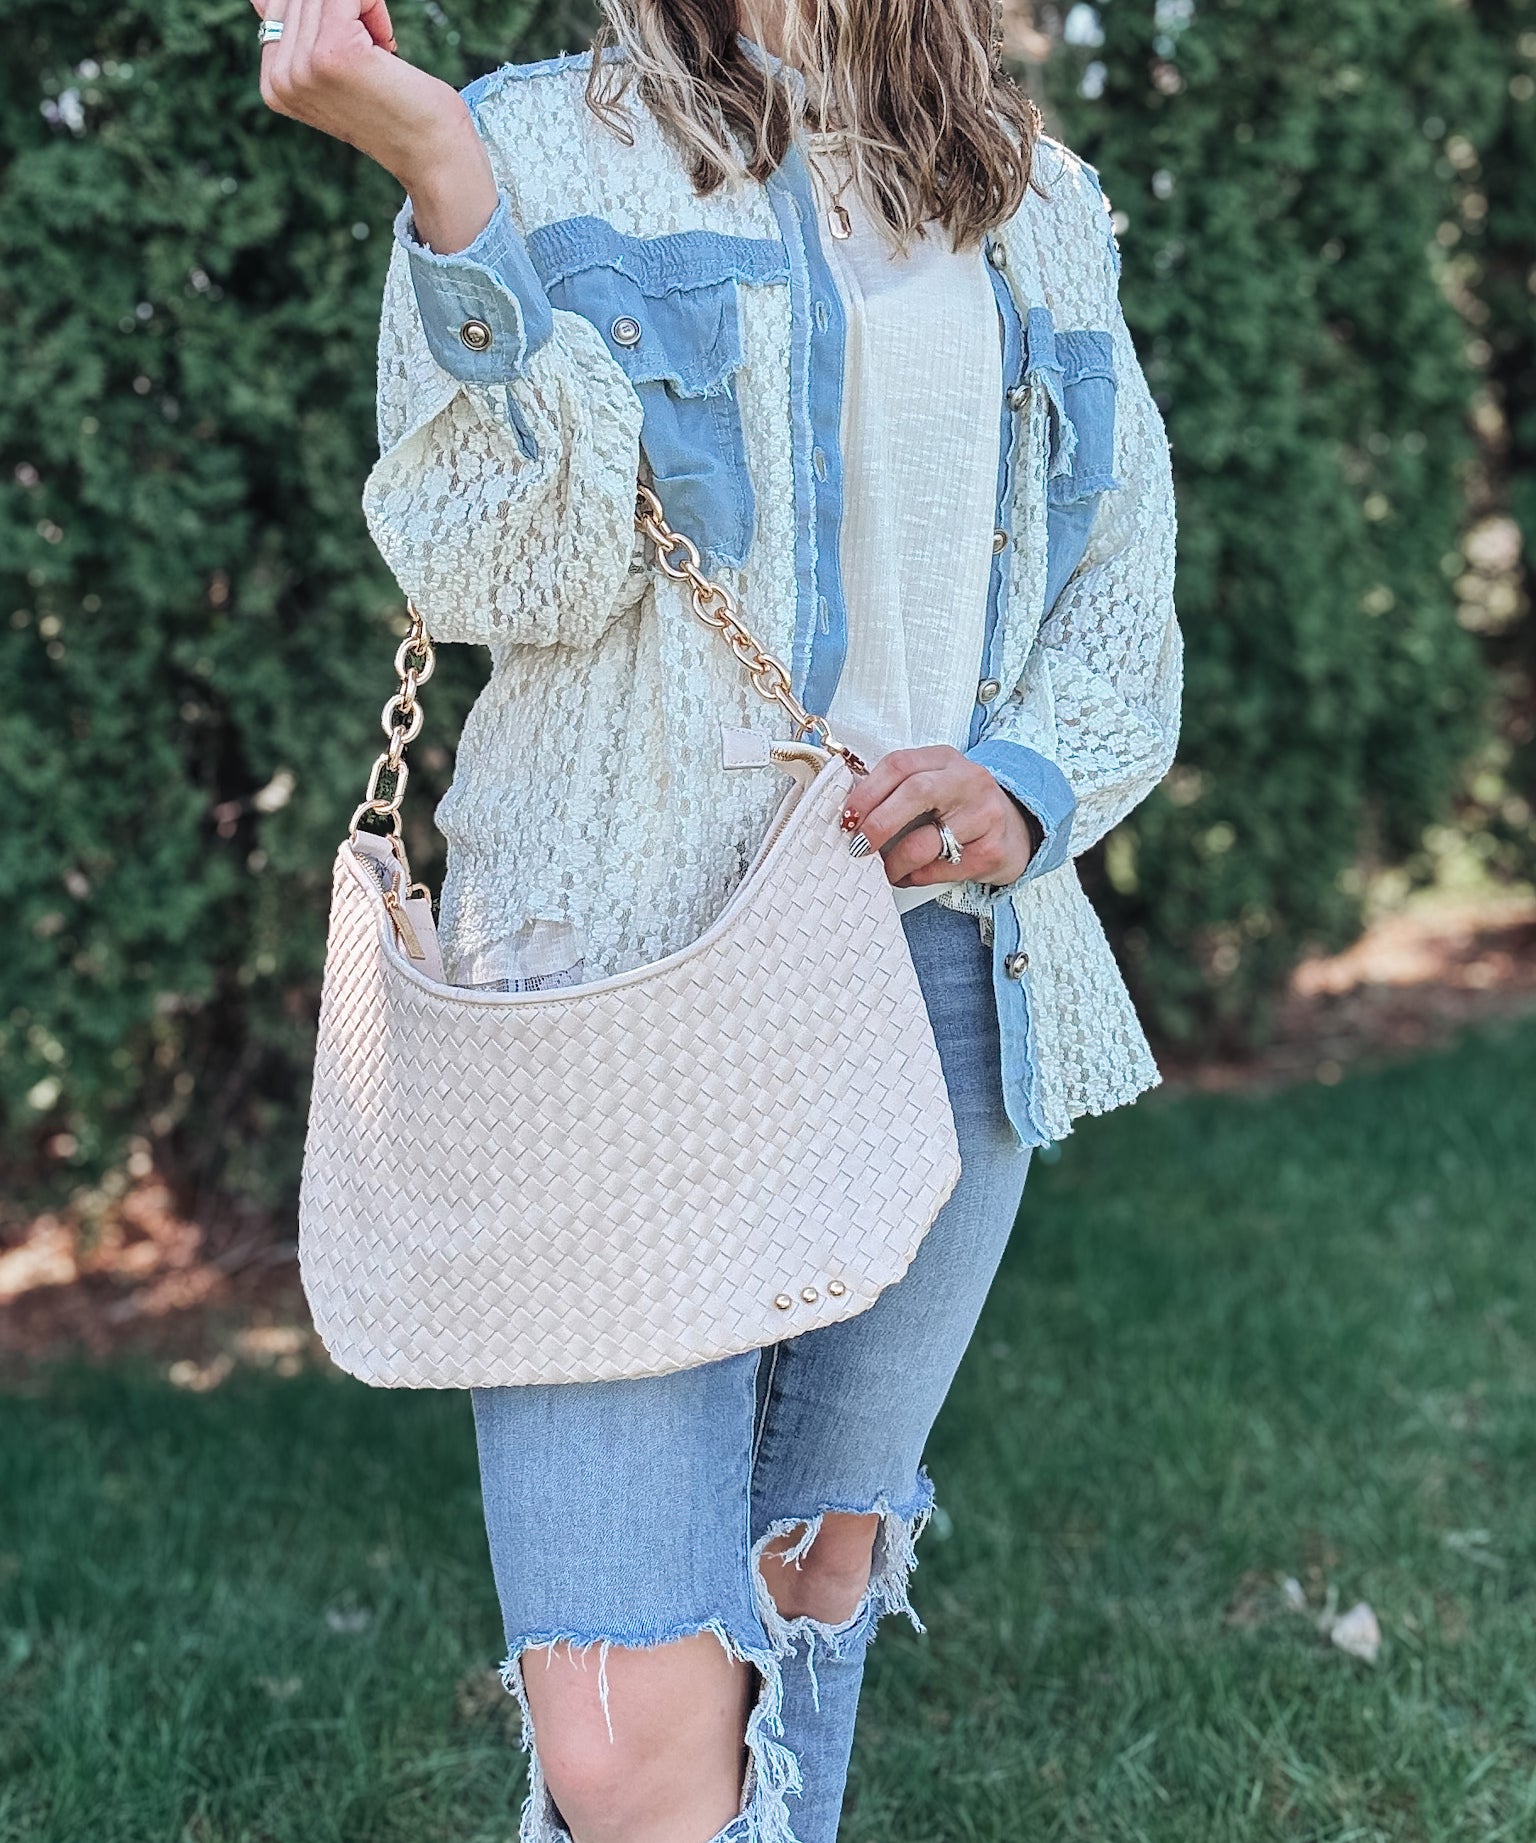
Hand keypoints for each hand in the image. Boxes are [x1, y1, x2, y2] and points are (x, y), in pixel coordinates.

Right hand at [252, 0, 497, 251]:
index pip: (281, 4)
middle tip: (375, 53)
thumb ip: (298, 31)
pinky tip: (387, 45)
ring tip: (379, 54)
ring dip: (362, 8)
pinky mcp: (331, 52)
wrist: (433, 152)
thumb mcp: (336, 67)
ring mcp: (301, 67)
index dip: (327, 15)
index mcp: (273, 84)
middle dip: (345, 9)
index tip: (360, 53)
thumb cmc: (396, 108)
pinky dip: (372, 4)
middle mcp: (278, 79)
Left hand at [841, 746, 1036, 889]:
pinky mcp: (991, 849)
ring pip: (927, 840)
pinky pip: (942, 868)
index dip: (866, 792)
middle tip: (857, 846)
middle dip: (878, 824)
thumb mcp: (934, 785)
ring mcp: (985, 814)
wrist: (1016, 829)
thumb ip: (898, 791)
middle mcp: (969, 780)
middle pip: (915, 792)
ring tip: (885, 869)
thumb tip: (850, 815)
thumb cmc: (961, 808)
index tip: (847, 818)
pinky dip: (917, 876)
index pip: (899, 764)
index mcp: (945, 759)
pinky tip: (910, 875)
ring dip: (896, 861)